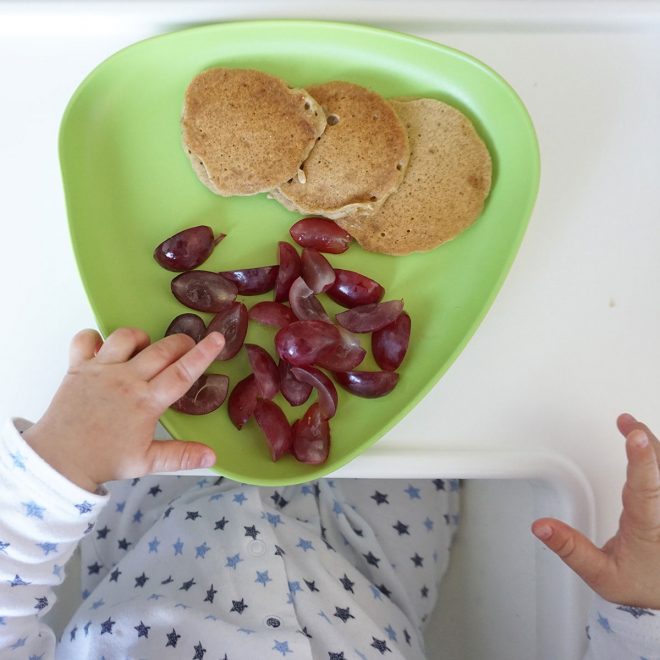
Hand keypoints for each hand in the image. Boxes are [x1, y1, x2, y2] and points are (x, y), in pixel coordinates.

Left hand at [22, 327, 224, 492]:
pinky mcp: (78, 367)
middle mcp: (126, 380)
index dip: (203, 354)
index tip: (218, 338)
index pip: (182, 372)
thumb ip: (182, 456)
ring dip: (142, 338)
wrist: (58, 461)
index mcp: (146, 402)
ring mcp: (101, 370)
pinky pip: (86, 339)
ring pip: (126, 337)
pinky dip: (95, 338)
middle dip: (181, 343)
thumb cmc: (104, 460)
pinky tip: (104, 349)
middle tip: (187, 347)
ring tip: (146, 349)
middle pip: (162, 349)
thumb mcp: (147, 463)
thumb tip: (212, 457)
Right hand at [532, 413, 659, 608]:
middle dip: (645, 441)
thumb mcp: (601, 575)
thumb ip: (570, 548)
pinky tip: (648, 445)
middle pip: (659, 467)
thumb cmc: (641, 587)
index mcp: (647, 525)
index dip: (640, 459)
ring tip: (632, 426)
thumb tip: (542, 526)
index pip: (645, 487)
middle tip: (626, 422)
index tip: (635, 435)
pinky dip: (655, 455)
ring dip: (651, 443)